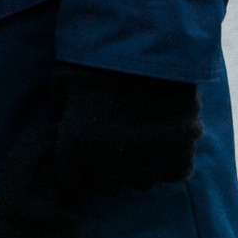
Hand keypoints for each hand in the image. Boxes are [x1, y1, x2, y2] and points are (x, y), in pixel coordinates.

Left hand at [0, 64, 199, 237]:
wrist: (148, 50)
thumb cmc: (98, 63)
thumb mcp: (64, 85)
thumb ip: (61, 112)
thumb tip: (58, 122)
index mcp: (74, 148)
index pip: (71, 185)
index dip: (76, 178)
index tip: (83, 171)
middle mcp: (108, 163)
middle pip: (106, 187)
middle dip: (108, 173)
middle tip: (115, 150)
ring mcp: (145, 164)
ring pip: (141, 181)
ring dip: (140, 167)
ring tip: (143, 141)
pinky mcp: (178, 159)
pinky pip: (174, 173)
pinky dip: (172, 161)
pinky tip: (170, 140)